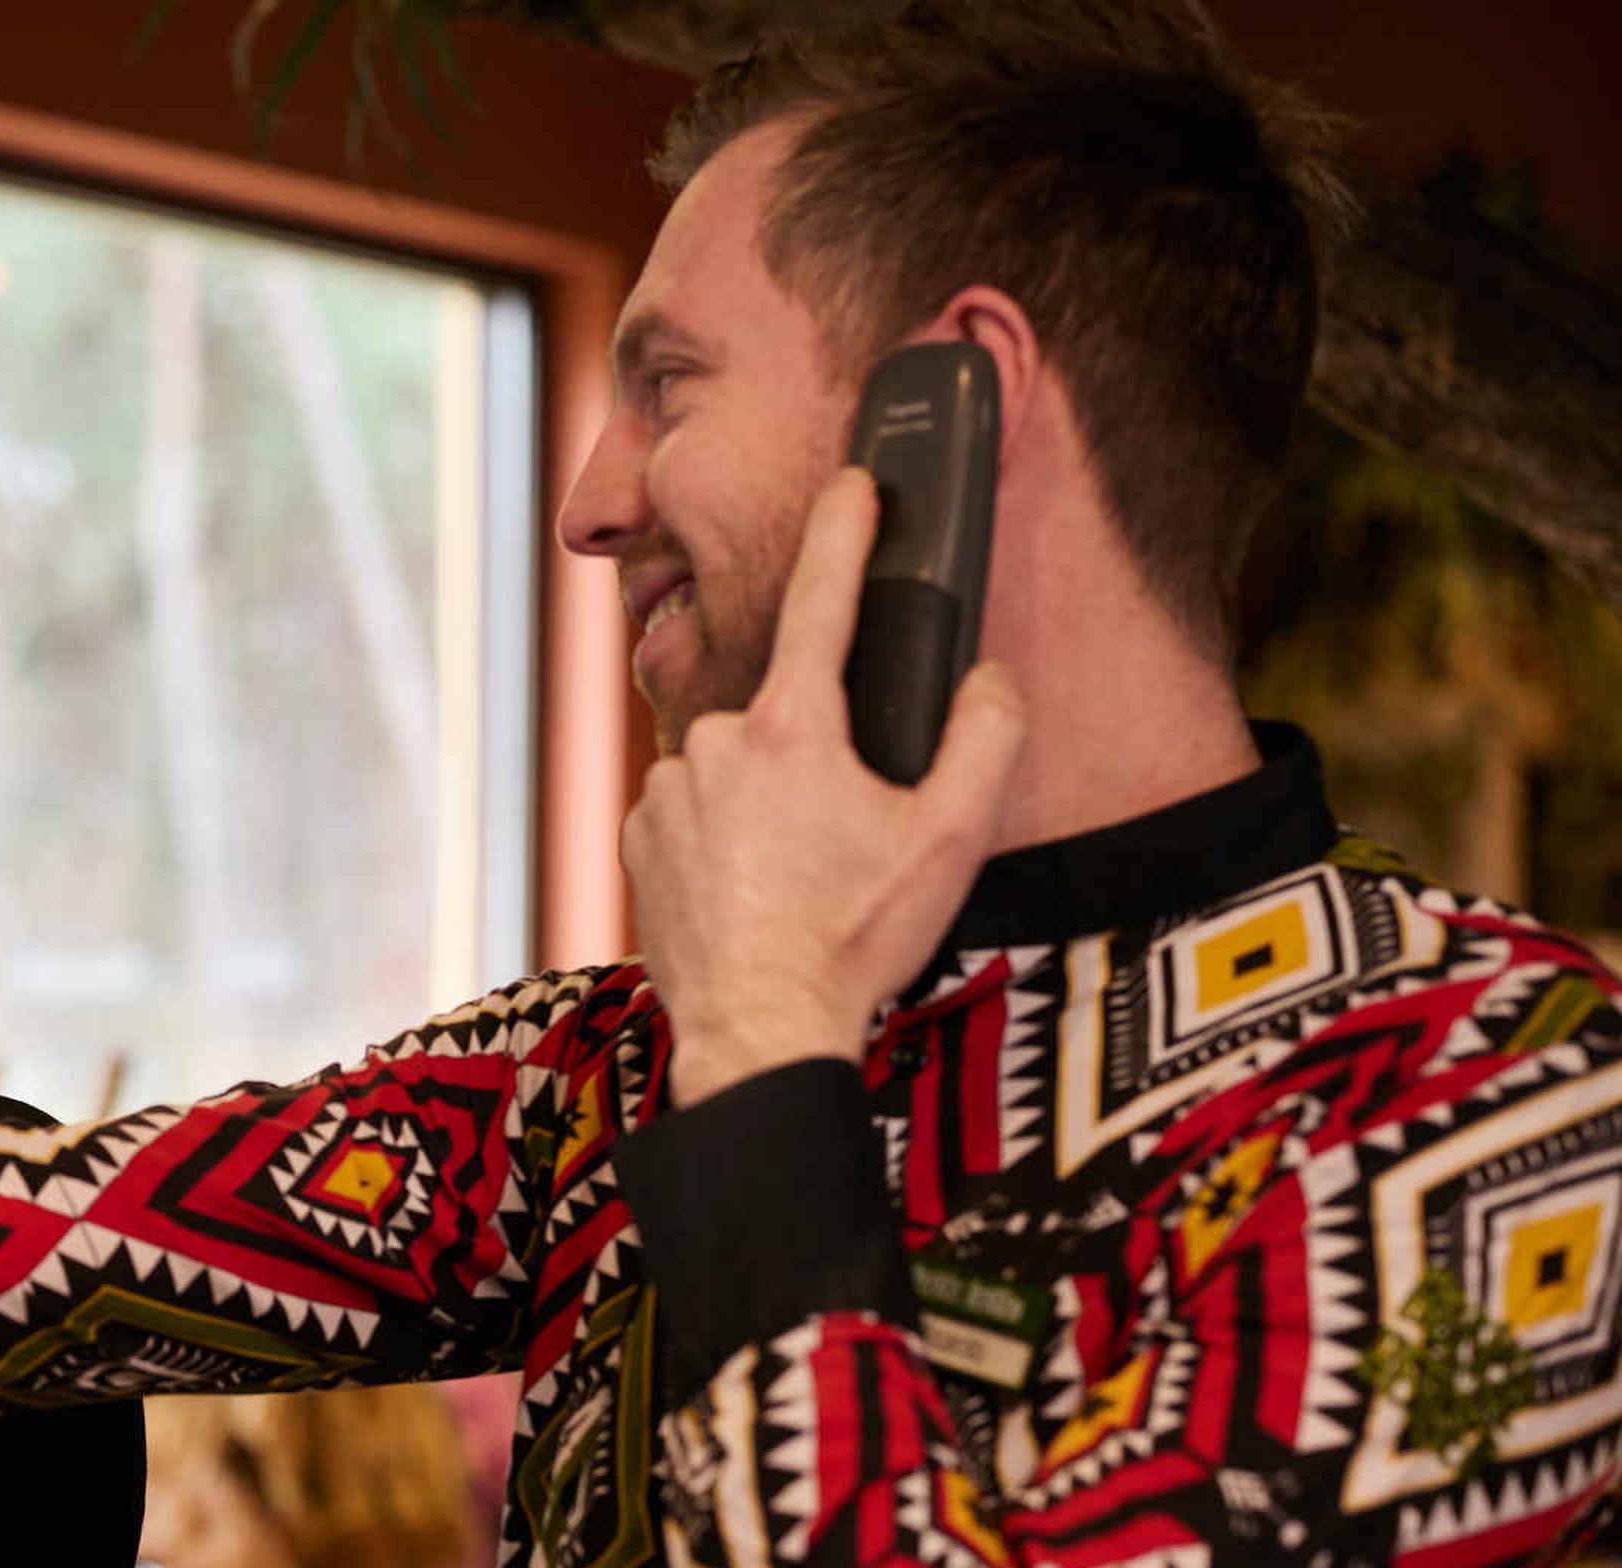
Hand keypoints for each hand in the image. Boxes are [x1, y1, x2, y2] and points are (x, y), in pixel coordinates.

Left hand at [627, 466, 1029, 1105]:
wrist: (759, 1029)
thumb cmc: (854, 938)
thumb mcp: (952, 836)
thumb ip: (987, 737)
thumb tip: (989, 678)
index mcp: (793, 726)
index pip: (823, 597)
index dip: (842, 530)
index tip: (852, 482)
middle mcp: (715, 743)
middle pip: (787, 712)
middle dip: (820, 755)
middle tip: (848, 835)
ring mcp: (665, 792)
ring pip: (734, 767)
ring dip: (768, 803)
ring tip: (799, 879)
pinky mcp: (634, 841)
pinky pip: (690, 813)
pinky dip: (722, 839)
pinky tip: (753, 892)